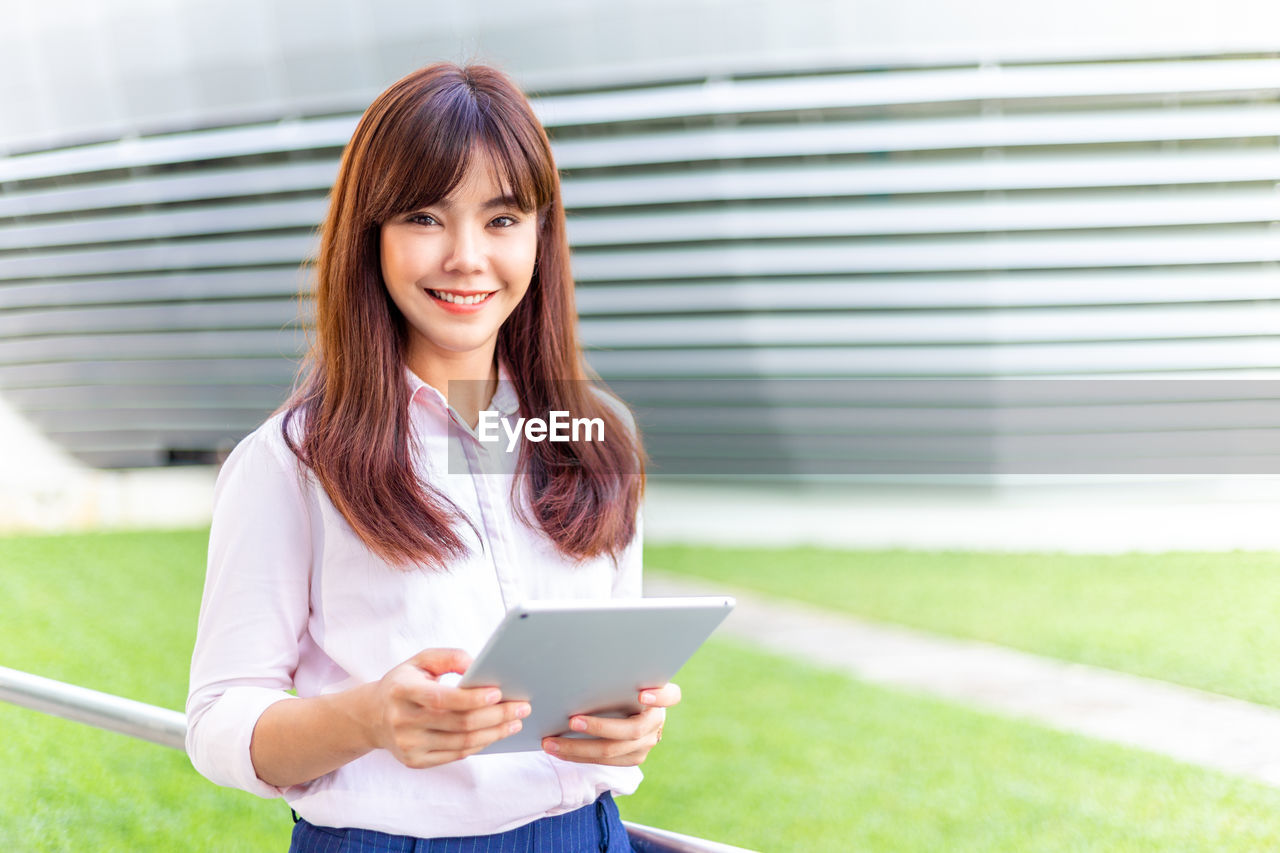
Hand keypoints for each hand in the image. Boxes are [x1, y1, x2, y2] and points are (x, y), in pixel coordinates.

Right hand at [367, 648, 529, 768]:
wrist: (371, 717)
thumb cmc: (404, 682)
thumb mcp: (420, 660)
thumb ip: (449, 657)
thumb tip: (478, 666)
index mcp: (402, 691)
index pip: (442, 699)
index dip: (472, 698)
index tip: (498, 693)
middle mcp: (403, 721)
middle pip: (459, 723)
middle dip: (496, 716)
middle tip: (522, 707)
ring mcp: (408, 745)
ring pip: (462, 743)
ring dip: (494, 733)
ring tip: (515, 721)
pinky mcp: (415, 761)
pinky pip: (456, 755)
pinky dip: (480, 744)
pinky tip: (495, 733)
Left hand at [541, 682, 680, 765]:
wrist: (631, 708)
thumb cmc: (620, 685)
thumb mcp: (624, 677)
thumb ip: (616, 676)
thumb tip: (581, 664)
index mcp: (661, 696)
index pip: (671, 696)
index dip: (659, 697)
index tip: (641, 694)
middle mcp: (656, 721)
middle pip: (632, 730)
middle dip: (599, 726)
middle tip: (572, 720)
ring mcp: (647, 742)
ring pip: (613, 750)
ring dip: (578, 747)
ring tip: (551, 743)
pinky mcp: (634, 757)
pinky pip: (605, 762)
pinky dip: (578, 756)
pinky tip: (558, 751)